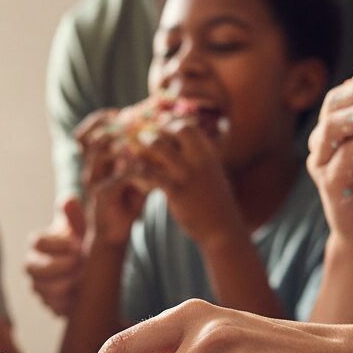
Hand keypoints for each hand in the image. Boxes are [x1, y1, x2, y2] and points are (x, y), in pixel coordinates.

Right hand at [24, 196, 87, 315]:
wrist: (88, 269)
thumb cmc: (81, 242)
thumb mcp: (80, 227)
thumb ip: (74, 215)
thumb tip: (69, 200)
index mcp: (39, 244)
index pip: (37, 242)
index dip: (56, 244)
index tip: (76, 245)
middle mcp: (33, 265)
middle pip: (33, 268)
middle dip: (58, 266)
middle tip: (80, 262)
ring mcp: (38, 286)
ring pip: (41, 290)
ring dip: (63, 285)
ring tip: (82, 280)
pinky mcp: (48, 304)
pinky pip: (51, 307)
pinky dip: (66, 304)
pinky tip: (80, 297)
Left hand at [131, 118, 241, 245]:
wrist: (222, 229)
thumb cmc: (215, 204)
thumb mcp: (212, 176)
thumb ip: (201, 161)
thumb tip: (190, 150)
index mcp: (209, 155)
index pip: (192, 126)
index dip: (173, 122)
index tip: (158, 124)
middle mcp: (201, 160)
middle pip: (181, 128)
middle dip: (161, 127)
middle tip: (143, 132)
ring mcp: (189, 175)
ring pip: (161, 148)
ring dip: (146, 145)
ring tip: (131, 148)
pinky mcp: (176, 192)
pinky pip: (152, 176)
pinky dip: (139, 172)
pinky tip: (130, 174)